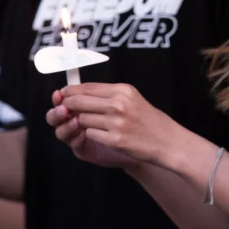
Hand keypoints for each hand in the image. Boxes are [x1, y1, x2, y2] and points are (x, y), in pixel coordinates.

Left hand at [58, 83, 180, 166]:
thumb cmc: (148, 119)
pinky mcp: (114, 140)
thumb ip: (108, 94)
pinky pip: (90, 134)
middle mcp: (119, 104)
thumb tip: (79, 92)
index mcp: (123, 90)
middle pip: (79, 102)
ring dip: (82, 122)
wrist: (166, 141)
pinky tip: (102, 135)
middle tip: (65, 109)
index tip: (62, 94)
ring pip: (82, 119)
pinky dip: (91, 135)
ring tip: (94, 124)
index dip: (71, 91)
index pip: (88, 87)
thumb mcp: (132, 98)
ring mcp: (116, 123)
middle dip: (69, 105)